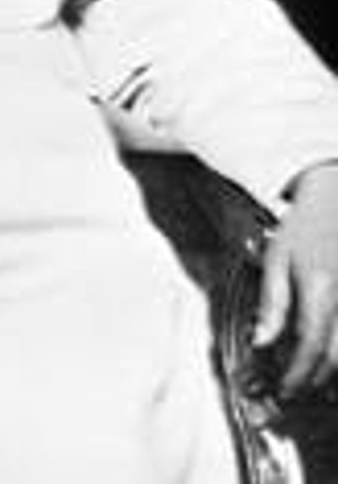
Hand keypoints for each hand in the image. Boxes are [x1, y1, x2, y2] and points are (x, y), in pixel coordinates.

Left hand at [255, 161, 337, 396]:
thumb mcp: (276, 260)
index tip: (283, 389)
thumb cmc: (302, 228)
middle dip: (313, 380)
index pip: (309, 346)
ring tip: (309, 381)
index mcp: (320, 291)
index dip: (296, 374)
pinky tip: (327, 359)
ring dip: (331, 372)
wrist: (334, 201)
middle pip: (334, 357)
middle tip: (292, 390)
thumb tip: (261, 342)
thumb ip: (272, 304)